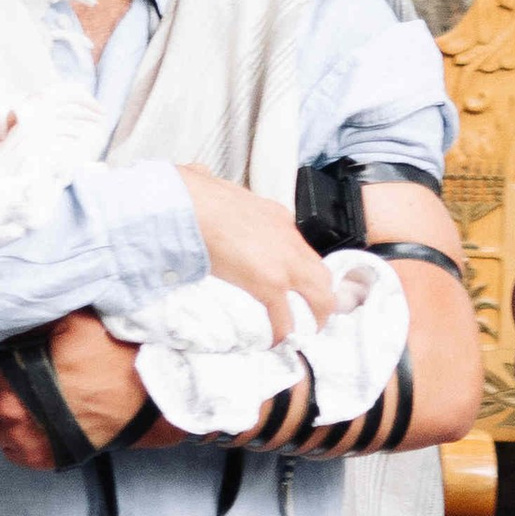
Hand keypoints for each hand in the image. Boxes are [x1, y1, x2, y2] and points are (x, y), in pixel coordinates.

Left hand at [0, 312, 151, 467]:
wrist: (143, 398)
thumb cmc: (111, 359)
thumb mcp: (74, 323)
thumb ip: (39, 323)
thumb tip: (18, 319)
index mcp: (12, 372)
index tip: (0, 366)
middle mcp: (12, 407)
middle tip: (8, 388)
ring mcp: (25, 436)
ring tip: (19, 411)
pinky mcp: (41, 457)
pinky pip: (10, 454)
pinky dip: (15, 443)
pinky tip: (31, 429)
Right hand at [176, 166, 339, 339]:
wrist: (190, 205)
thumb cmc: (194, 195)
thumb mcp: (216, 187)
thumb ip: (215, 187)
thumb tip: (199, 175)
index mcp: (277, 216)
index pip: (299, 245)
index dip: (301, 267)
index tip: (296, 279)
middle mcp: (288, 238)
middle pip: (322, 273)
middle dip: (324, 295)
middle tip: (318, 312)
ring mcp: (283, 262)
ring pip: (318, 295)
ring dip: (316, 315)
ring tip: (308, 330)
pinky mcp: (270, 283)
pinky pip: (285, 316)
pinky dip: (285, 331)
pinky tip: (280, 340)